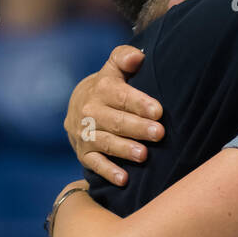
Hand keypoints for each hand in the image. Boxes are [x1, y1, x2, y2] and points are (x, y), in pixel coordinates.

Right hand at [64, 45, 163, 185]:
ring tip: (143, 155)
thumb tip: (137, 57)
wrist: (78, 105)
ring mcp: (86, 134)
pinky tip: (124, 179)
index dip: (139, 103)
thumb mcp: (114, 69)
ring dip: (124, 149)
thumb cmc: (109, 86)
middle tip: (159, 133)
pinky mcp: (84, 154)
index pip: (121, 96)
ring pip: (106, 142)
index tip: (158, 111)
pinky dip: (108, 172)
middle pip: (115, 121)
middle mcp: (90, 112)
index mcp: (101, 89)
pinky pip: (95, 164)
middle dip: (137, 128)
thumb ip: (124, 58)